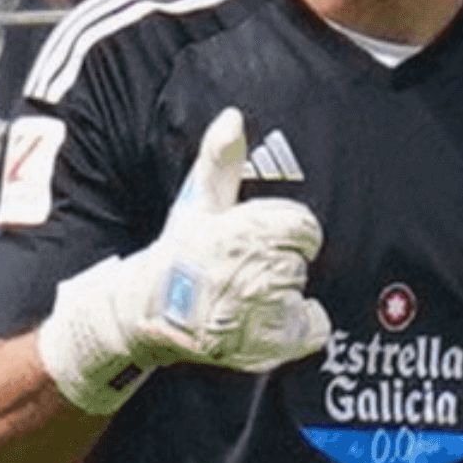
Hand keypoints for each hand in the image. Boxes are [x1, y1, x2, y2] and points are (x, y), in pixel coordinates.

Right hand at [37, 108, 331, 413]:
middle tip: (249, 269)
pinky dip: (302, 326)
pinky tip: (272, 320)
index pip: (303, 227)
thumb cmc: (181, 252)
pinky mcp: (263, 345)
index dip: (289, 231)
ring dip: (286, 295)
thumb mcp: (198, 200)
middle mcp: (248, 273)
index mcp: (239, 233)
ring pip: (304, 293)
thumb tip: (232, 116)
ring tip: (251, 296)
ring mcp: (256, 313)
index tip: (264, 238)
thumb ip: (221, 159)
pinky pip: (314, 328)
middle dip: (281, 263)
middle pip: (301, 261)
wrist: (148, 312)